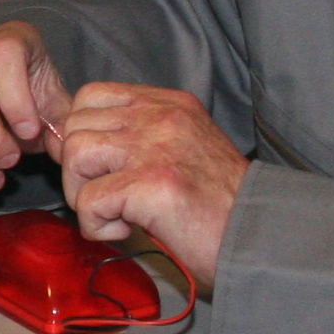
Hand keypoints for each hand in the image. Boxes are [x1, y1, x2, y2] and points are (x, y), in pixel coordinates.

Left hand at [54, 82, 249, 295]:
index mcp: (169, 104)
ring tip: (114, 214)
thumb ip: (139, 136)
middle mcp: (161, 117)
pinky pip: (89, 200)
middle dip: (77, 170)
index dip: (81, 134)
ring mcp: (157, 147)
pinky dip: (96, 224)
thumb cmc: (218, 204)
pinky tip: (125, 230)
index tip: (96, 168)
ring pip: (75, 155)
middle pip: (76, 126)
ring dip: (82, 194)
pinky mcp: (152, 184)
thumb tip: (75, 146)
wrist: (258, 238)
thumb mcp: (184, 148)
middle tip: (105, 198)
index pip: (92, 96)